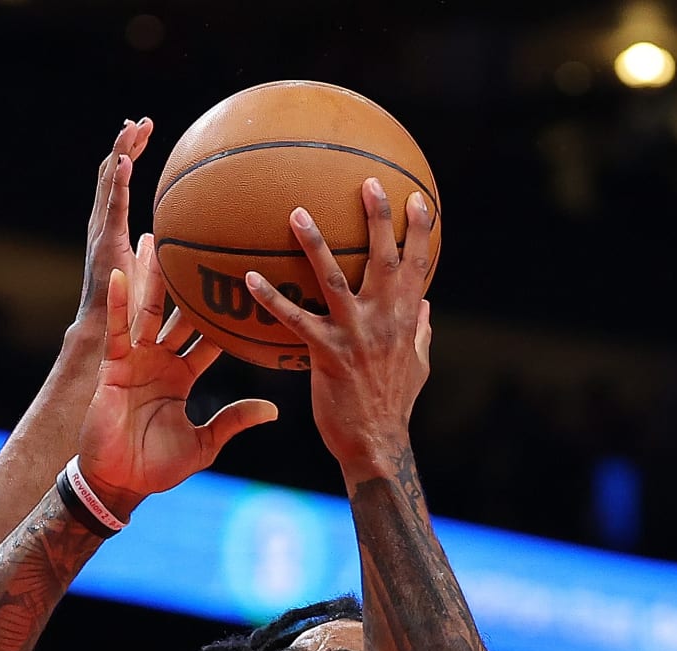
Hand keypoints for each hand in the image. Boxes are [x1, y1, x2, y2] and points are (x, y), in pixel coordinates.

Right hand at [75, 118, 153, 327]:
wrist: (104, 328)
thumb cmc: (124, 306)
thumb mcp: (144, 270)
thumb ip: (150, 251)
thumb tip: (161, 236)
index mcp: (109, 226)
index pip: (117, 182)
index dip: (128, 154)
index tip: (142, 132)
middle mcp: (101, 223)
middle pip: (111, 173)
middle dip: (125, 144)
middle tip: (140, 122)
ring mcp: (101, 230)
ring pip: (108, 182)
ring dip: (120, 152)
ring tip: (131, 127)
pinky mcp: (105, 242)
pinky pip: (113, 206)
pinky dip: (117, 181)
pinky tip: (125, 160)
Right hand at [77, 236, 278, 515]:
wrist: (119, 483)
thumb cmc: (156, 466)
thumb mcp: (204, 444)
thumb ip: (233, 421)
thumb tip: (274, 408)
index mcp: (181, 375)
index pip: (209, 337)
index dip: (226, 315)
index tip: (249, 287)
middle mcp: (159, 361)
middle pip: (179, 313)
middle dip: (189, 282)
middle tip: (208, 246)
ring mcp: (135, 361)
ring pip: (148, 312)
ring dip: (151, 277)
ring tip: (156, 240)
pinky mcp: (113, 368)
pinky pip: (117, 331)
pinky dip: (118, 304)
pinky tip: (120, 275)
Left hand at [245, 179, 434, 474]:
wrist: (375, 443)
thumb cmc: (392, 405)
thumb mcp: (417, 365)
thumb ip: (421, 331)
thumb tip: (427, 304)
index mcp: (407, 317)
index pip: (418, 264)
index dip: (420, 229)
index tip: (417, 197)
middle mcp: (385, 319)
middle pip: (384, 258)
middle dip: (379, 218)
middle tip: (368, 180)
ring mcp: (356, 335)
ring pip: (334, 279)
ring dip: (316, 244)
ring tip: (296, 212)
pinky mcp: (326, 354)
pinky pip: (294, 320)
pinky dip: (271, 298)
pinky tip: (249, 279)